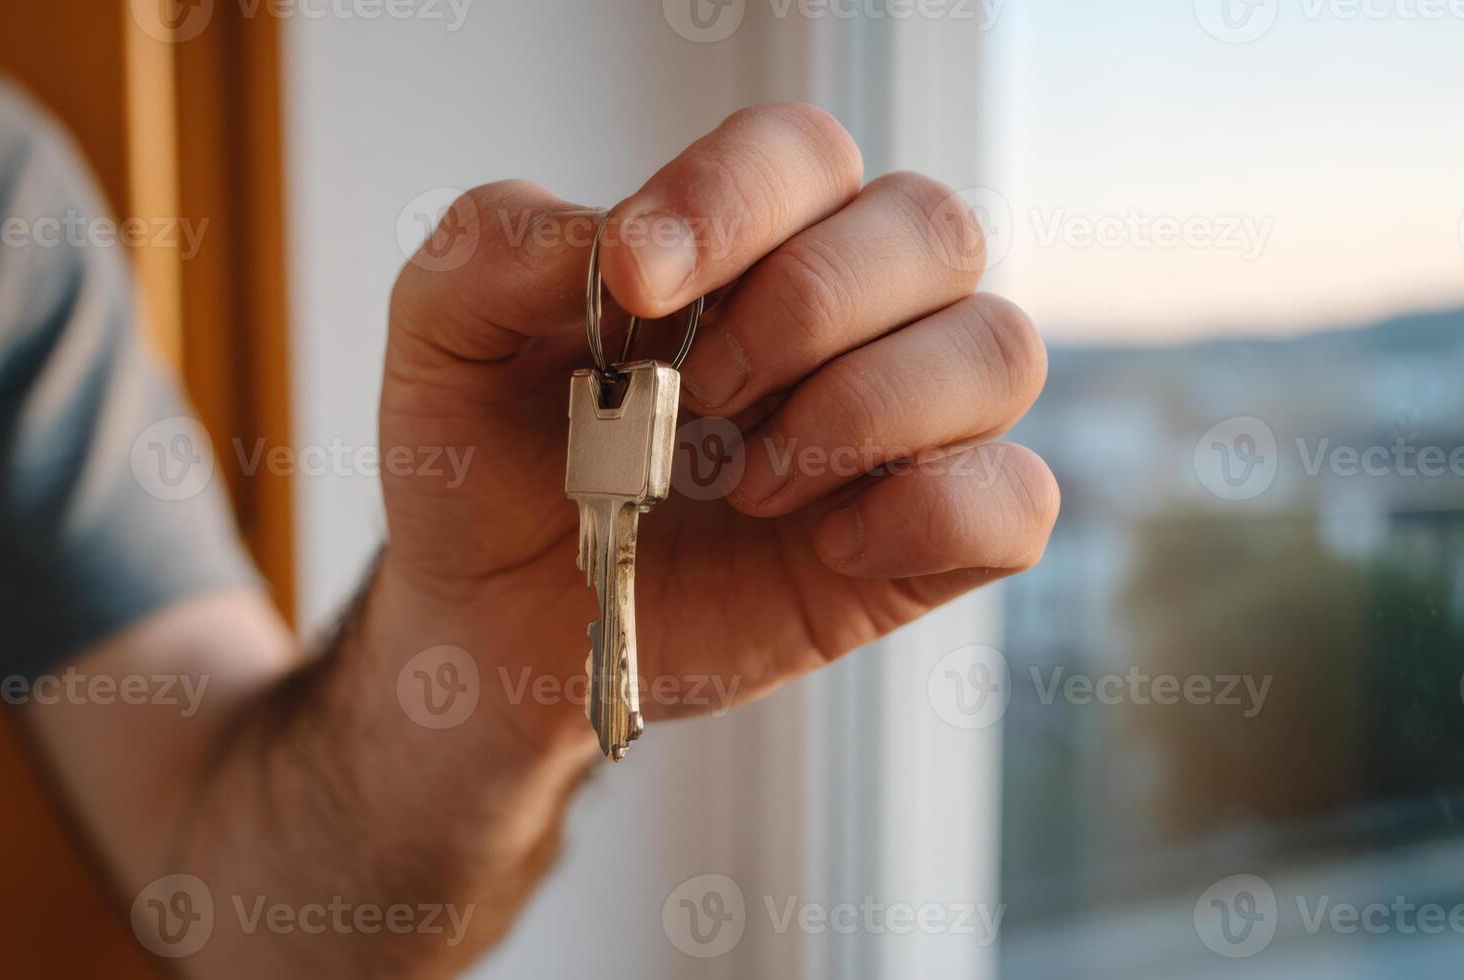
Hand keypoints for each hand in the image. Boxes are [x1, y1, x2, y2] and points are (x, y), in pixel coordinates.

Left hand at [378, 102, 1057, 753]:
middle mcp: (847, 315)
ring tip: (747, 482)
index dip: (734, 201)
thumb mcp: (444, 334)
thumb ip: (498, 247)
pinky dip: (934, 511)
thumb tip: (615, 242)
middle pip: (934, 226)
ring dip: (867, 408)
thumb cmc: (486, 460)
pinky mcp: (921, 544)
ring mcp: (898, 429)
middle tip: (695, 396)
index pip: (806, 152)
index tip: (631, 286)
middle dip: (806, 307)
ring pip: (999, 349)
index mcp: (746, 241)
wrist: (492, 617)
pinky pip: (1019, 501)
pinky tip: (827, 544)